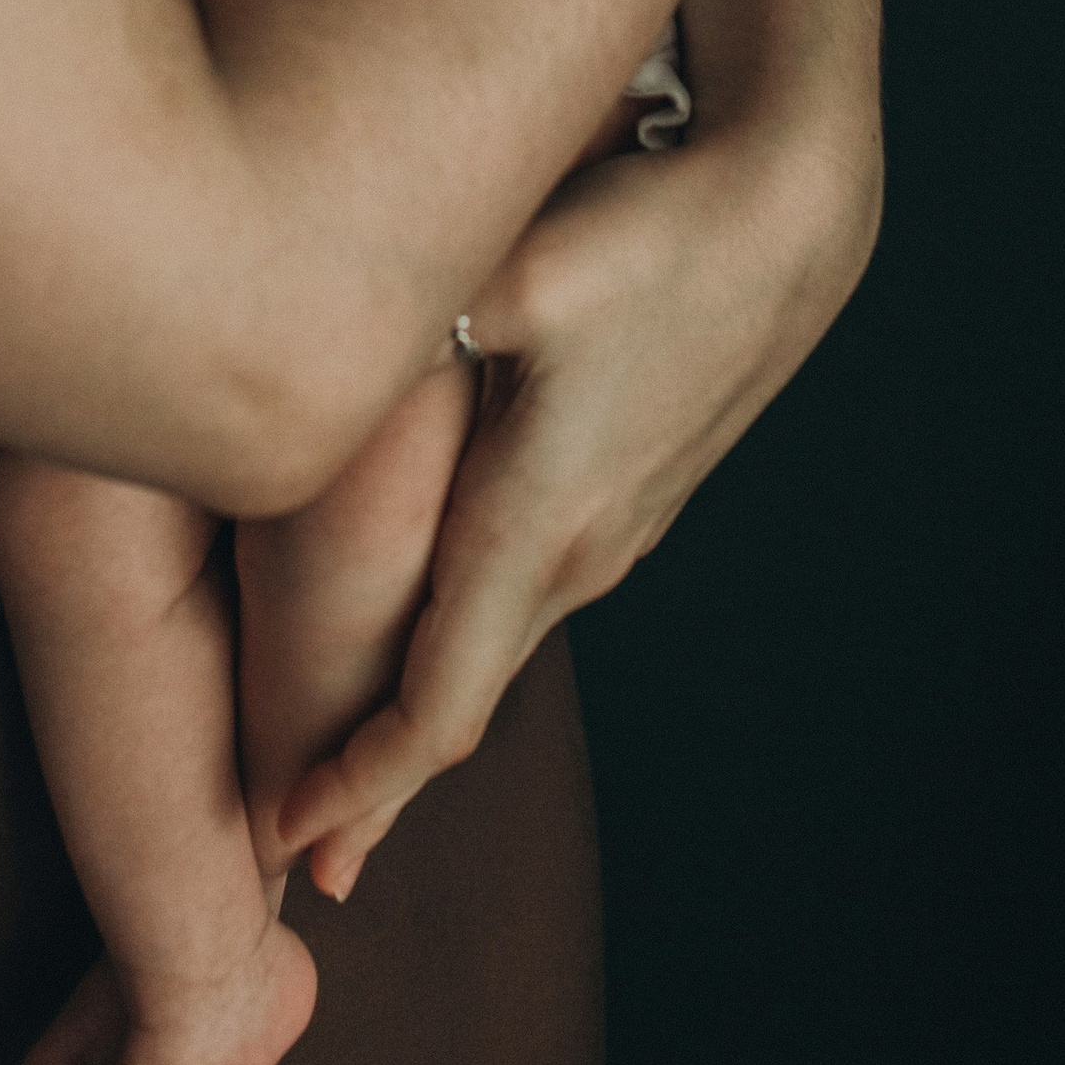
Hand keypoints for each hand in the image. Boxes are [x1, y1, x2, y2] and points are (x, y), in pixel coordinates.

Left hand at [274, 102, 881, 898]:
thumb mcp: (509, 272)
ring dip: (426, 709)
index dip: (354, 786)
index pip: (433, 706)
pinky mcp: (638, 483)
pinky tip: (443, 627)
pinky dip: (472, 637)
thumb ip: (406, 331)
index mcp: (536, 521)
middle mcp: (583, 549)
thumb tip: (299, 364)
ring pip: (501, 641)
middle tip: (296, 853)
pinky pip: (537, 590)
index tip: (276, 837)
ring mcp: (621, 524)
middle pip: (461, 698)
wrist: (787, 210)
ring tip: (354, 767)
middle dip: (377, 779)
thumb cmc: (643, 231)